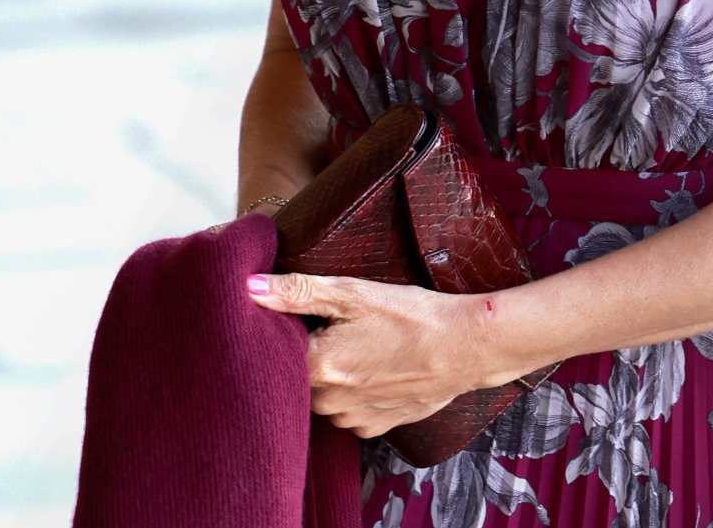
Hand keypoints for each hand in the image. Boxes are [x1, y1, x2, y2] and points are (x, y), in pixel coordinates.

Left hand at [246, 273, 488, 436]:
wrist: (464, 347)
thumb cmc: (410, 314)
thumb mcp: (354, 292)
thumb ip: (298, 291)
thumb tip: (248, 287)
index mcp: (316, 366)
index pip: (276, 354)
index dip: (284, 332)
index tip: (301, 315)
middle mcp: (328, 402)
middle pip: (299, 376)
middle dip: (310, 352)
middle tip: (336, 325)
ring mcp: (351, 418)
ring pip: (324, 395)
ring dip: (333, 373)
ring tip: (361, 344)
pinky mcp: (375, 427)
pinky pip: (349, 410)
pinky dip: (355, 391)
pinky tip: (376, 366)